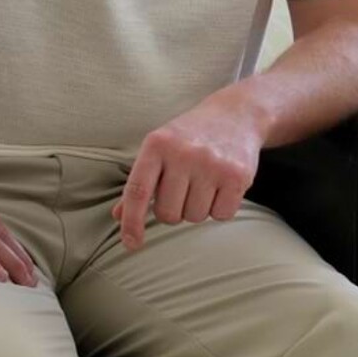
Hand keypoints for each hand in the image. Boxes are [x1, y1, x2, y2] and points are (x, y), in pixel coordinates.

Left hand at [112, 94, 262, 249]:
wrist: (238, 113)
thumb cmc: (190, 136)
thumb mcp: (160, 148)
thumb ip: (139, 181)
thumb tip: (119, 216)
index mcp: (157, 144)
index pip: (137, 192)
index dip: (132, 222)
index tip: (132, 244)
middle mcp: (184, 152)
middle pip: (168, 213)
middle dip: (174, 210)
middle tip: (184, 189)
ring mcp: (213, 163)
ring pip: (195, 216)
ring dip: (198, 208)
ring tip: (205, 184)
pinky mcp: (238, 174)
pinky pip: (222, 215)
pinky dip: (221, 208)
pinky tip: (223, 187)